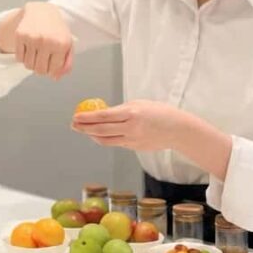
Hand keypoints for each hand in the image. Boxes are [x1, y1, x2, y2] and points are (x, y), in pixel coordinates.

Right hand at [0, 2, 72, 78]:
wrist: (42, 10)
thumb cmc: (56, 30)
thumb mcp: (67, 45)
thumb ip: (65, 63)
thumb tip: (55, 77)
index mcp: (61, 44)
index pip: (54, 70)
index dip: (52, 70)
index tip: (51, 64)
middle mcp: (47, 41)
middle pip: (40, 70)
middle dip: (41, 69)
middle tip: (42, 61)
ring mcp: (32, 38)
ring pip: (28, 66)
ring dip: (31, 63)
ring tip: (36, 54)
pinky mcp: (20, 35)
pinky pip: (19, 58)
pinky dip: (23, 57)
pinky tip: (28, 48)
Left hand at [71, 100, 187, 150]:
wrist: (179, 129)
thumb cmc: (159, 112)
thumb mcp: (139, 104)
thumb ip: (120, 110)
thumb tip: (101, 113)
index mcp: (132, 113)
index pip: (103, 116)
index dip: (87, 117)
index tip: (75, 116)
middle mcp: (131, 128)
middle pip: (101, 130)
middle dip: (84, 128)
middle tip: (74, 124)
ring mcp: (133, 140)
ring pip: (105, 140)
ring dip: (91, 135)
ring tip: (83, 130)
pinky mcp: (134, 147)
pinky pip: (115, 143)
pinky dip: (105, 138)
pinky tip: (99, 134)